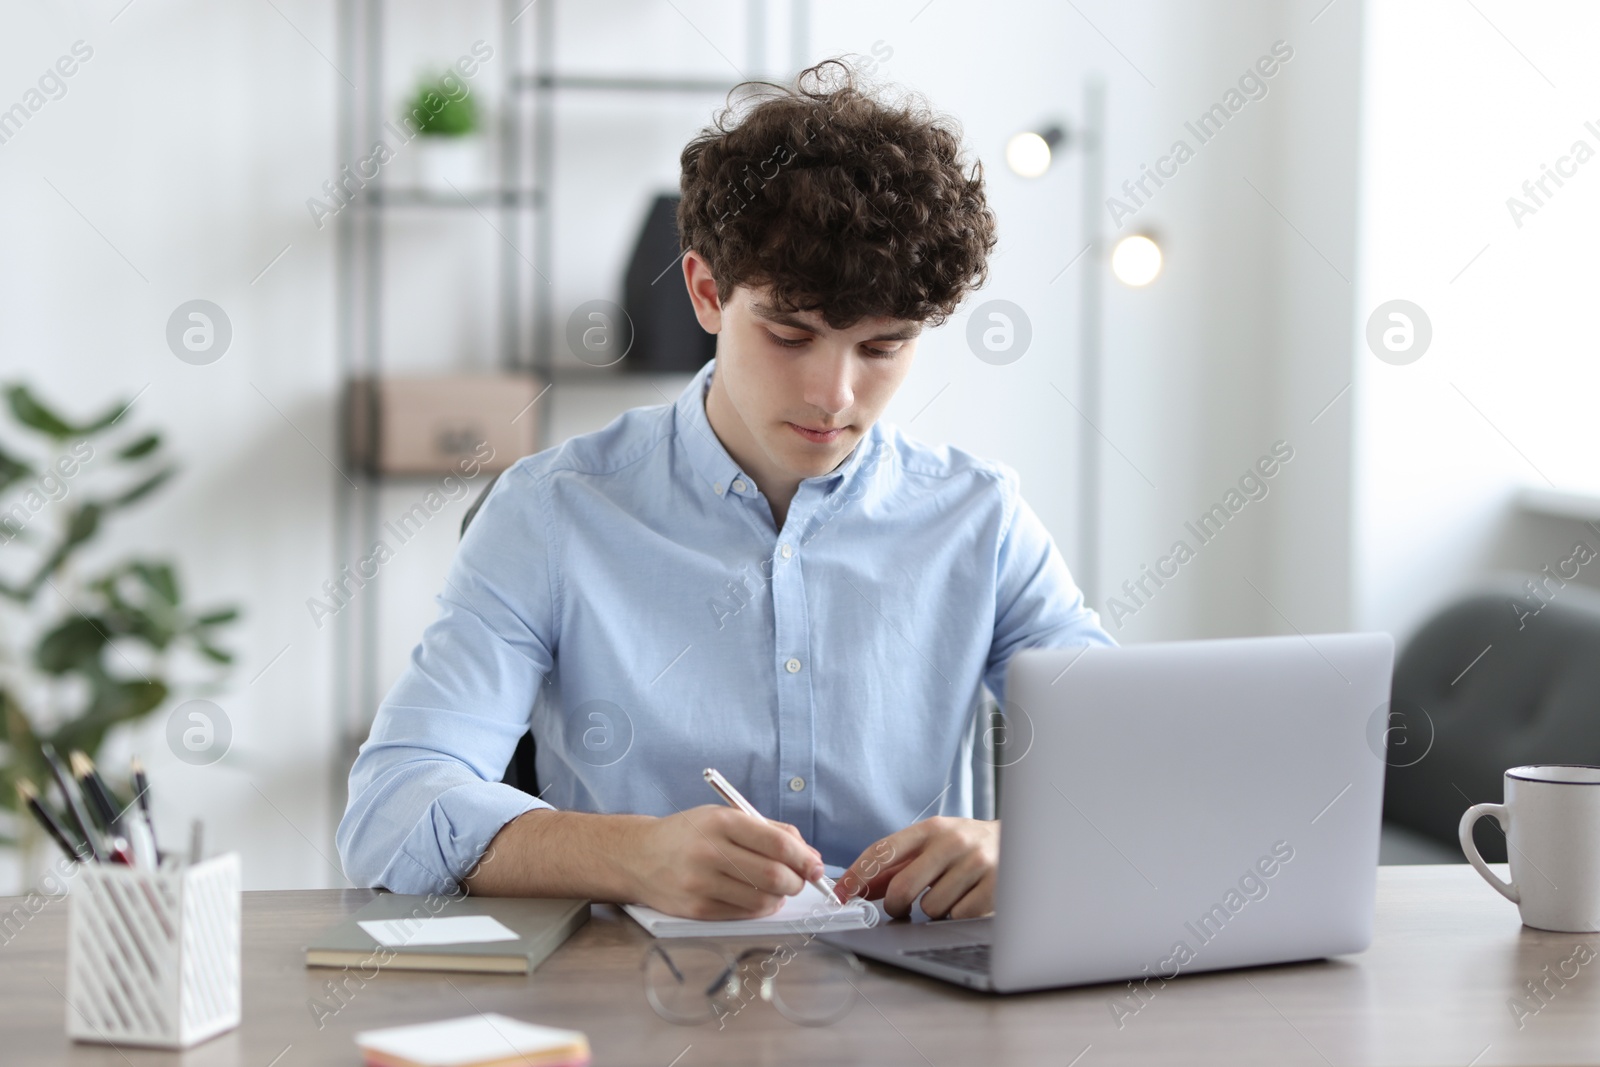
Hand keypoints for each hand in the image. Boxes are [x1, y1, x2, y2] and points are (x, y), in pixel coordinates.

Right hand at [625, 805, 824, 920]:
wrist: (637, 857)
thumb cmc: (688, 834)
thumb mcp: (724, 816)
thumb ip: (769, 831)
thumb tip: (809, 855)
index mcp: (721, 822)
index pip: (777, 843)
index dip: (804, 858)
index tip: (815, 866)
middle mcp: (709, 852)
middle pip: (773, 876)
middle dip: (796, 882)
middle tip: (799, 880)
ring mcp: (701, 884)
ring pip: (762, 900)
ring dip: (780, 898)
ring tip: (776, 889)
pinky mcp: (696, 910)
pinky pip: (744, 915)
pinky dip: (760, 909)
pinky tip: (757, 898)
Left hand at [835, 817, 998, 920]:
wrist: (1024, 842)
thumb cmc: (967, 848)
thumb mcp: (932, 845)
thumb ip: (896, 865)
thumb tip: (857, 887)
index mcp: (931, 828)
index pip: (883, 850)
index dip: (857, 874)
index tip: (841, 894)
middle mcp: (952, 842)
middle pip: (902, 887)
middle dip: (895, 906)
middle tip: (903, 907)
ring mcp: (975, 864)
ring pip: (930, 908)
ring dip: (933, 911)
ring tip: (949, 895)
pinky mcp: (995, 887)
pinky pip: (957, 917)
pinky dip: (957, 916)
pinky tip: (967, 901)